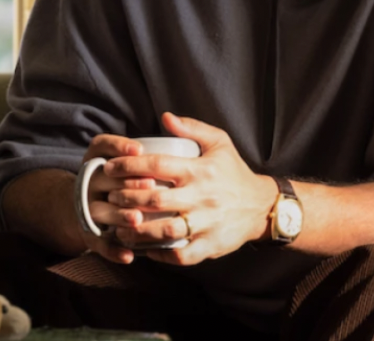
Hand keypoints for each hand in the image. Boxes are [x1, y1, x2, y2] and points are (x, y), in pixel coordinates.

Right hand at [79, 134, 156, 264]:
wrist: (86, 205)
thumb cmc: (122, 176)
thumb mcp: (127, 153)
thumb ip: (149, 138)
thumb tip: (168, 117)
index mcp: (99, 160)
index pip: (102, 146)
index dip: (119, 147)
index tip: (139, 149)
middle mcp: (90, 182)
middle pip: (103, 180)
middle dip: (126, 183)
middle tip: (150, 185)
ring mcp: (89, 208)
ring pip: (100, 212)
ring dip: (118, 215)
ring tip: (138, 219)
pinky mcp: (91, 234)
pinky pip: (99, 243)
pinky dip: (113, 250)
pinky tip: (129, 255)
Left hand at [105, 113, 274, 265]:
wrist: (263, 206)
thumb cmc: (234, 172)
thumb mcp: (220, 143)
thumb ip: (192, 128)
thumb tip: (164, 117)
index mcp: (200, 170)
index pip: (157, 165)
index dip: (130, 165)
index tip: (111, 167)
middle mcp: (202, 197)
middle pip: (156, 200)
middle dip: (128, 199)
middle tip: (110, 198)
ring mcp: (207, 224)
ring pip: (165, 231)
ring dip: (138, 231)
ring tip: (120, 229)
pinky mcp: (211, 246)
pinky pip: (181, 255)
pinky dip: (161, 256)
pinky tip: (145, 250)